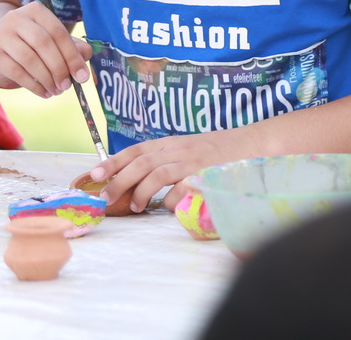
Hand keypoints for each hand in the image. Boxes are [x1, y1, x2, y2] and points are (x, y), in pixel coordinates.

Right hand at [0, 0, 91, 96]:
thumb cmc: (29, 41)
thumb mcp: (50, 38)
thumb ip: (72, 45)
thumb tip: (87, 55)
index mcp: (36, 10)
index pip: (58, 32)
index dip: (72, 56)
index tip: (82, 76)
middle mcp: (16, 18)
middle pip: (44, 44)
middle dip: (59, 68)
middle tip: (67, 86)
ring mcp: (0, 35)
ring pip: (29, 60)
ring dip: (47, 79)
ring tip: (56, 91)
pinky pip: (17, 72)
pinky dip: (33, 85)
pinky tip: (43, 92)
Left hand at [87, 131, 235, 213]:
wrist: (257, 143)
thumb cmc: (223, 151)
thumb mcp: (191, 149)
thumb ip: (169, 159)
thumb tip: (138, 178)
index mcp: (173, 142)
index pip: (137, 149)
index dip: (113, 160)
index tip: (94, 174)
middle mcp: (180, 149)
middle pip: (141, 162)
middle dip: (119, 180)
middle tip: (105, 198)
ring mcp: (194, 161)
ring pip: (157, 174)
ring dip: (140, 192)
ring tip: (134, 207)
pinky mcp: (206, 174)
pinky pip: (181, 189)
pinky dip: (170, 200)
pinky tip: (167, 207)